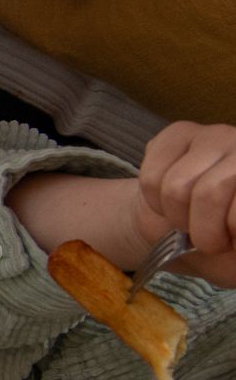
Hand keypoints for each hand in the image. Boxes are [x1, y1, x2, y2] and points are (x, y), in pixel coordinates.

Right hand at [136, 124, 235, 285]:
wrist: (186, 232)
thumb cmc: (225, 246)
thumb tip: (227, 223)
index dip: (231, 232)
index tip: (231, 243)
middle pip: (209, 193)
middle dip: (202, 231)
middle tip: (209, 242)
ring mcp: (219, 136)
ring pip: (175, 186)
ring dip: (177, 217)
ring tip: (190, 221)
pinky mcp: (180, 133)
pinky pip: (152, 176)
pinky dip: (154, 202)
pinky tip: (171, 201)